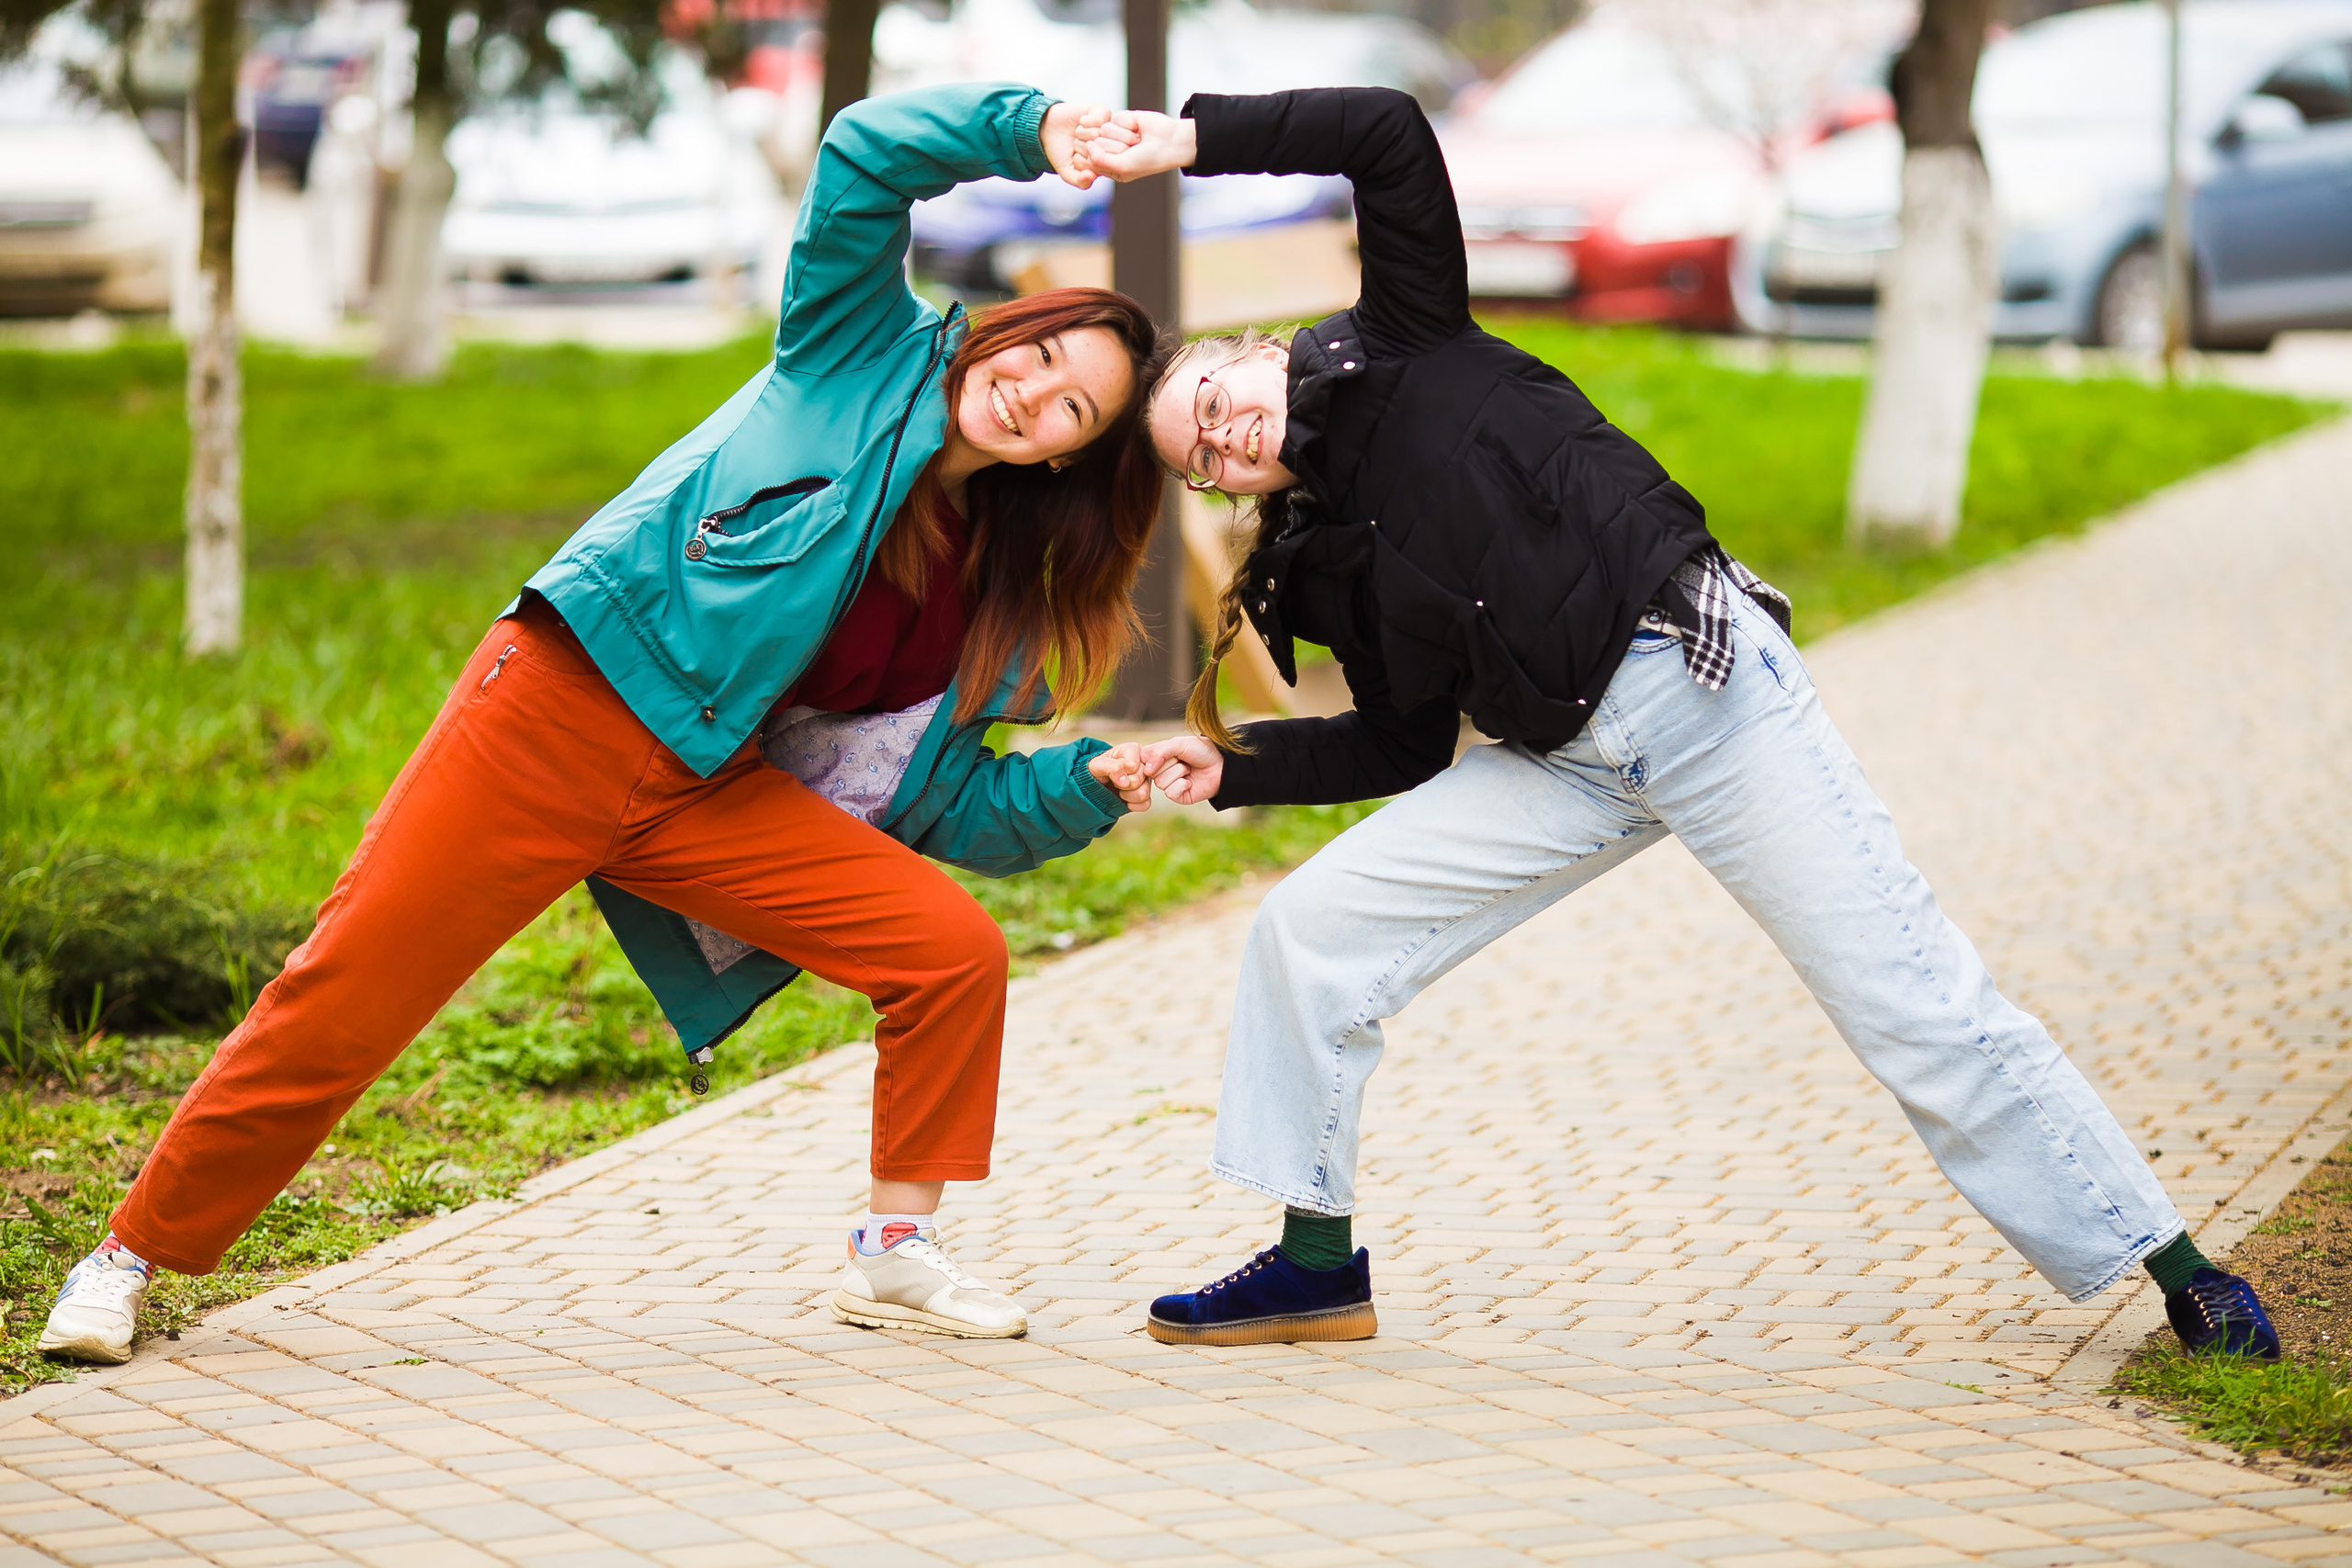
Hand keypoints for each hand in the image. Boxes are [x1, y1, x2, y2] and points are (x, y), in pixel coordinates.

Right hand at [1041, 101, 1109, 188]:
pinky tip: (1081, 122)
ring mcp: (1108, 128)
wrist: (1048, 129)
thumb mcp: (1067, 172)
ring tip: (1077, 133)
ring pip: (1099, 133)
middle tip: (1076, 144)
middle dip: (1083, 148)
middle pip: (1101, 149)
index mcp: (1106, 162)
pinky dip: (1085, 122)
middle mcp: (1111, 145)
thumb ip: (1080, 181)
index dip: (1085, 161)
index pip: (1102, 165)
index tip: (1075, 157)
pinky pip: (1100, 119)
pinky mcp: (1102, 112)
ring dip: (1083, 133)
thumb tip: (1092, 176)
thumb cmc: (1060, 153)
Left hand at [1081, 109, 1196, 182]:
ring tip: (1137, 140)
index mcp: (1109, 167)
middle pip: (1097, 143)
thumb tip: (1087, 143)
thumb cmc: (1148, 160)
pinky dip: (1128, 124)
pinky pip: (1115, 118)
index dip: (1103, 158)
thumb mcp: (1122, 167)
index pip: (1090, 159)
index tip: (1121, 159)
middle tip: (1132, 150)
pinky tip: (1138, 129)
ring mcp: (1116, 134)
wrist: (1170, 142)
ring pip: (1105, 129)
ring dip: (1124, 135)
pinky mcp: (1122, 119)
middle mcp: (1110, 150)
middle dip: (1117, 146)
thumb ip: (1099, 160)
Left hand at [1088, 741, 1151, 811]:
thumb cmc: (1096, 772)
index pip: (1132, 766)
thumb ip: (1112, 767)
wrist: (1094, 785)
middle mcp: (1143, 764)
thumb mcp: (1097, 765)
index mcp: (1133, 750)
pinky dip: (1131, 805)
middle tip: (1114, 781)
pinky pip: (1145, 804)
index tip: (1112, 771)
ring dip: (1127, 795)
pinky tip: (1124, 799)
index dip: (1120, 772)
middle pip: (1138, 780)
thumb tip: (1126, 782)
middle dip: (1123, 784)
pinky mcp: (1146, 796)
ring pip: (1143, 793)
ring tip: (1119, 789)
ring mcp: (1146, 781)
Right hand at [1141, 734, 1222, 805]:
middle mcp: (1160, 771)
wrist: (1220, 765)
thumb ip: (1159, 752)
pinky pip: (1170, 793)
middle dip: (1171, 763)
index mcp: (1158, 756)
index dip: (1154, 756)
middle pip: (1151, 772)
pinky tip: (1190, 782)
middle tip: (1184, 760)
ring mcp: (1167, 784)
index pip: (1143, 758)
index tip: (1170, 752)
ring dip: (1179, 773)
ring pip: (1160, 782)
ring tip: (1189, 770)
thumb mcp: (1178, 743)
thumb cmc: (1201, 751)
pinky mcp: (1176, 796)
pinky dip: (1182, 785)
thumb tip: (1147, 771)